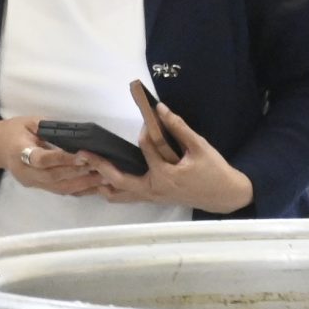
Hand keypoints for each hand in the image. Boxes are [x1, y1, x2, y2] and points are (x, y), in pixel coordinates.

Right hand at [0, 115, 108, 196]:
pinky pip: (61, 191)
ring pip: (59, 188)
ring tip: (103, 178)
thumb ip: (48, 128)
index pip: (42, 160)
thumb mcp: (28, 122)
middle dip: (78, 173)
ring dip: (82, 184)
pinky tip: (94, 185)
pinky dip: (79, 189)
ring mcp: (32, 182)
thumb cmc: (13, 130)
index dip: (63, 159)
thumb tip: (73, 134)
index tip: (83, 156)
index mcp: (19, 152)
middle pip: (54, 178)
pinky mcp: (39, 187)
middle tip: (101, 168)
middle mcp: (25, 172)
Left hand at [91, 82, 254, 212]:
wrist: (224, 195)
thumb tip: (161, 110)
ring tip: (84, 170)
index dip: (145, 131)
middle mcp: (153, 189)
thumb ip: (179, 128)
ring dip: (101, 183)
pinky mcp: (152, 198)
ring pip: (119, 194)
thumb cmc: (214, 171)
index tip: (145, 115)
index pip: (147, 148)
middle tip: (84, 153)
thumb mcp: (200, 147)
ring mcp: (151, 196)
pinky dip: (112, 190)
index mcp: (165, 175)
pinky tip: (101, 181)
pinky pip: (126, 197)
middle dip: (100, 166)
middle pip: (119, 180)